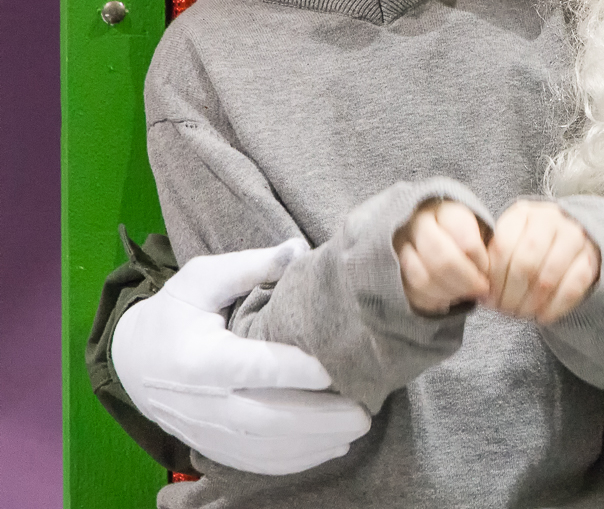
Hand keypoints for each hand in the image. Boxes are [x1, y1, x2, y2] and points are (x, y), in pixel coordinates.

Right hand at [110, 238, 371, 473]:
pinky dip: (296, 461)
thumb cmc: (176, 312)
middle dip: (316, 419)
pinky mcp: (211, 446)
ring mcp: (204, 430)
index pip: (247, 368)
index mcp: (195, 358)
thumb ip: (251, 266)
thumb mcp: (202, 279)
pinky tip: (333, 448)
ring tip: (357, 427)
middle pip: (262, 419)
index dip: (290, 371)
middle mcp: (199, 402)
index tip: (331, 369)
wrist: (131, 360)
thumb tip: (299, 249)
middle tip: (364, 410)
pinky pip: (254, 462)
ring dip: (313, 444)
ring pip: (262, 448)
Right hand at [393, 199, 489, 315]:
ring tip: (465, 294)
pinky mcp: (392, 270)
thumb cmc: (465, 235)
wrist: (434, 235)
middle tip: (480, 289)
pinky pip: (412, 293)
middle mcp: (417, 225)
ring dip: (450, 293)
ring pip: (423, 279)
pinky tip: (448, 298)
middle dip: (466, 281)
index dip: (479, 260)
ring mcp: (399, 247)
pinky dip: (434, 301)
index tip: (488, 270)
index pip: (464, 239)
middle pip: (441, 260)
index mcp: (445, 211)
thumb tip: (489, 272)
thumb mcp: (480, 230)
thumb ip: (486, 246)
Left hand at [487, 200, 600, 323]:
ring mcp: (575, 237)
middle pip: (525, 264)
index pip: (502, 248)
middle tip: (504, 311)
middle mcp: (551, 219)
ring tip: (521, 314)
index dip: (492, 280)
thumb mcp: (508, 242)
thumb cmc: (528, 246)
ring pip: (548, 277)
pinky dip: (554, 307)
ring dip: (531, 303)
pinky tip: (542, 316)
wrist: (571, 240)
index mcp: (522, 214)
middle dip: (511, 295)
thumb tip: (477, 289)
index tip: (488, 300)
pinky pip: (572, 287)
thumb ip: (492, 259)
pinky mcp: (591, 258)